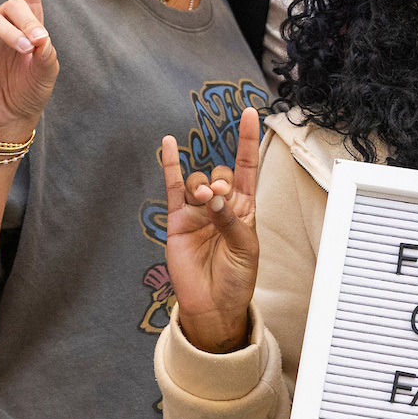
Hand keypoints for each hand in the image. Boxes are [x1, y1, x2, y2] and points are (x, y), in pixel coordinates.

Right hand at [0, 0, 56, 141]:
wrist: (10, 117)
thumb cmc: (30, 89)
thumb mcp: (47, 69)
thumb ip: (45, 50)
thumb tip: (35, 36)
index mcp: (29, 21)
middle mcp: (5, 20)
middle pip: (15, 4)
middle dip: (28, 23)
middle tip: (35, 47)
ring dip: (11, 33)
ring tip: (24, 50)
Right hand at [160, 105, 261, 353]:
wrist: (213, 305)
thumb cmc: (236, 278)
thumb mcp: (245, 248)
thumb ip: (230, 220)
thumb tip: (212, 198)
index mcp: (244, 208)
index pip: (246, 166)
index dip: (248, 140)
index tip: (250, 113)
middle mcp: (220, 205)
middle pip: (219, 173)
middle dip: (220, 180)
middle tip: (220, 199)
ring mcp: (198, 211)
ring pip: (197, 182)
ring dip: (201, 185)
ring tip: (205, 201)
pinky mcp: (178, 220)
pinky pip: (172, 188)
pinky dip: (170, 166)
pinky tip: (167, 145)